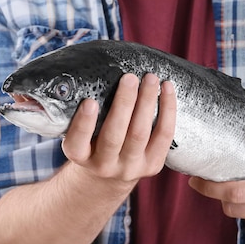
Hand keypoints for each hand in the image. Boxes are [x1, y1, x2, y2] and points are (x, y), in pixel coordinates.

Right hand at [62, 73, 176, 184]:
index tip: (89, 102)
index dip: (84, 124)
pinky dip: (167, 111)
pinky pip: (163, 136)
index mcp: (80, 157)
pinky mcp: (152, 166)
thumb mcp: (80, 131)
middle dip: (124, 104)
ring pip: (140, 134)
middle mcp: (103, 166)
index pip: (77, 143)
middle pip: (114, 136)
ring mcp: (129, 168)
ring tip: (150, 79)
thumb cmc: (93, 140)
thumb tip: (93, 70)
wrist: (110, 174)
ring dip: (147, 102)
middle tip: (129, 78)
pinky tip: (167, 89)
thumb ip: (82, 110)